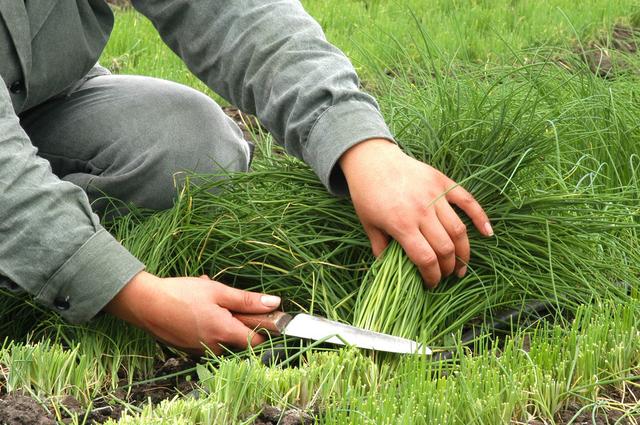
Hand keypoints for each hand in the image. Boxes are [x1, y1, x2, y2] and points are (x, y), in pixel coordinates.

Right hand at [104, 271, 280, 353]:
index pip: (258, 341)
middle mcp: (214, 347)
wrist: (145, 304)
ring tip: (207, 300)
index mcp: (225, 333)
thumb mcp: (218, 291)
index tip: (263, 313)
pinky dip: (208, 324)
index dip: (264, 327)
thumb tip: (275, 304)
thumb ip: (247, 300)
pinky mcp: (189, 349)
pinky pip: (208, 338)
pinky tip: (196, 308)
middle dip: (238, 318)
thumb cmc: (182, 294)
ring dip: (221, 319)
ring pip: (223, 337)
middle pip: (240, 338)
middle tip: (225, 300)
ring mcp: (200, 350)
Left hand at [339, 139, 492, 287]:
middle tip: (445, 276)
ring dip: (464, 252)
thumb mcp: (368, 224)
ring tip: (461, 266)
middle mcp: (422, 211)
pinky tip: (488, 234)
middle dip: (447, 268)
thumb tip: (388, 271)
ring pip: (459, 230)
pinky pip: (468, 202)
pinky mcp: (443, 182)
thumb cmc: (367, 194)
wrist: (372, 159)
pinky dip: (480, 218)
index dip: (432, 277)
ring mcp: (435, 195)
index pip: (426, 259)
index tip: (430, 285)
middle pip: (446, 248)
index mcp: (402, 224)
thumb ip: (380, 249)